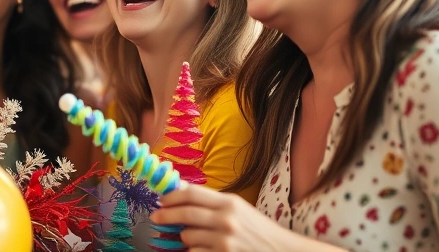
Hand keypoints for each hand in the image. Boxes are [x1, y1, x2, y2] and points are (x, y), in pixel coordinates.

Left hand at [150, 183, 285, 251]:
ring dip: (185, 237)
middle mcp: (226, 219)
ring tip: (195, 236)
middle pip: (184, 214)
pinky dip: (194, 251)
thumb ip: (212, 202)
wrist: (282, 251)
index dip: (172, 196)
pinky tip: (203, 248)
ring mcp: (224, 240)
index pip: (191, 193)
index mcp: (229, 202)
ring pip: (188, 236)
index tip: (161, 200)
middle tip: (156, 217)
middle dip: (165, 215)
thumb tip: (180, 193)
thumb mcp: (238, 209)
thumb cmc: (257, 230)